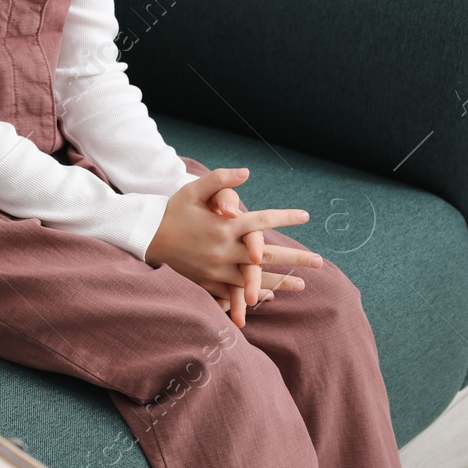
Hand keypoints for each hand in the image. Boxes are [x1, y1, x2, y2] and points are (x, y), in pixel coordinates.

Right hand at [145, 168, 321, 326]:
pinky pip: (237, 291)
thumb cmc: (173, 211)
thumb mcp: (193, 191)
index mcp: (224, 226)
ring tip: (303, 284)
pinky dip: (256, 293)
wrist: (147, 237)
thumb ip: (220, 180)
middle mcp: (223, 249)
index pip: (262, 221)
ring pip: (256, 278)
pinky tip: (272, 294)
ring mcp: (217, 269)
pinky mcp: (209, 282)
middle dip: (295, 259)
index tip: (306, 216)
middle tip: (319, 262)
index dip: (285, 217)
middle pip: (267, 256)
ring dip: (282, 281)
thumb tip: (246, 172)